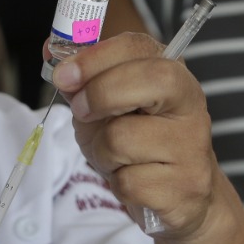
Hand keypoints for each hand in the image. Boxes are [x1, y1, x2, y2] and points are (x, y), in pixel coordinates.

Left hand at [51, 33, 219, 239]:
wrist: (180, 195)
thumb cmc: (140, 145)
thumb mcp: (109, 108)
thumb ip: (84, 82)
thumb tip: (52, 52)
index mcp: (172, 75)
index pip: (138, 48)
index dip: (94, 57)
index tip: (64, 74)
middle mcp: (190, 106)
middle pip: (149, 80)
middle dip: (100, 94)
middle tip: (81, 112)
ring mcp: (191, 147)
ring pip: (122, 139)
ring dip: (101, 151)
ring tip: (115, 157)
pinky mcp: (184, 187)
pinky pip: (127, 182)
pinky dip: (117, 184)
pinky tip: (134, 181)